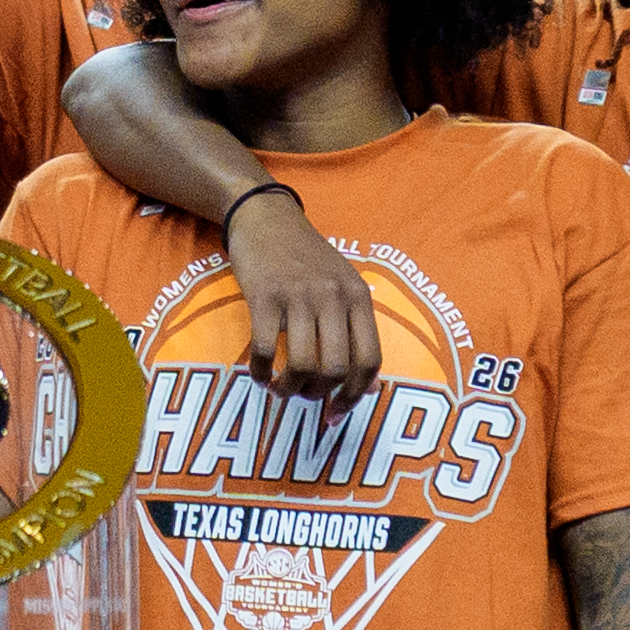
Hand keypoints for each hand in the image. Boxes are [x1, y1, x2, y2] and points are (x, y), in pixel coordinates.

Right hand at [223, 187, 379, 404]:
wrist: (266, 218)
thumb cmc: (306, 257)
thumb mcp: (342, 283)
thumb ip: (354, 326)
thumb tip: (367, 385)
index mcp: (359, 296)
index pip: (370, 360)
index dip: (356, 395)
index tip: (337, 412)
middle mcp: (333, 297)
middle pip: (337, 369)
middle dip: (320, 394)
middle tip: (304, 395)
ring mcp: (299, 296)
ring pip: (303, 364)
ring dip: (290, 389)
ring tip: (280, 389)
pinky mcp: (264, 297)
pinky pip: (266, 350)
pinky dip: (261, 372)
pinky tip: (259, 374)